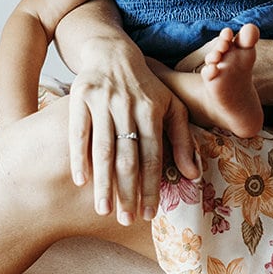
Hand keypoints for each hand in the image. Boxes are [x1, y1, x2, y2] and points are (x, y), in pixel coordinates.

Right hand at [67, 36, 198, 224]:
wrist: (113, 53)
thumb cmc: (146, 87)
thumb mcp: (172, 106)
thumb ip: (183, 140)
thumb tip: (193, 175)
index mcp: (153, 110)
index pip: (154, 155)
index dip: (151, 186)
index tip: (149, 213)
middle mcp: (128, 106)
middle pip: (128, 156)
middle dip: (128, 191)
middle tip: (126, 220)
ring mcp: (102, 101)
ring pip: (103, 149)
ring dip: (103, 182)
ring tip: (104, 209)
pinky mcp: (80, 97)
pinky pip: (78, 133)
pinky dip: (78, 157)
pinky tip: (81, 181)